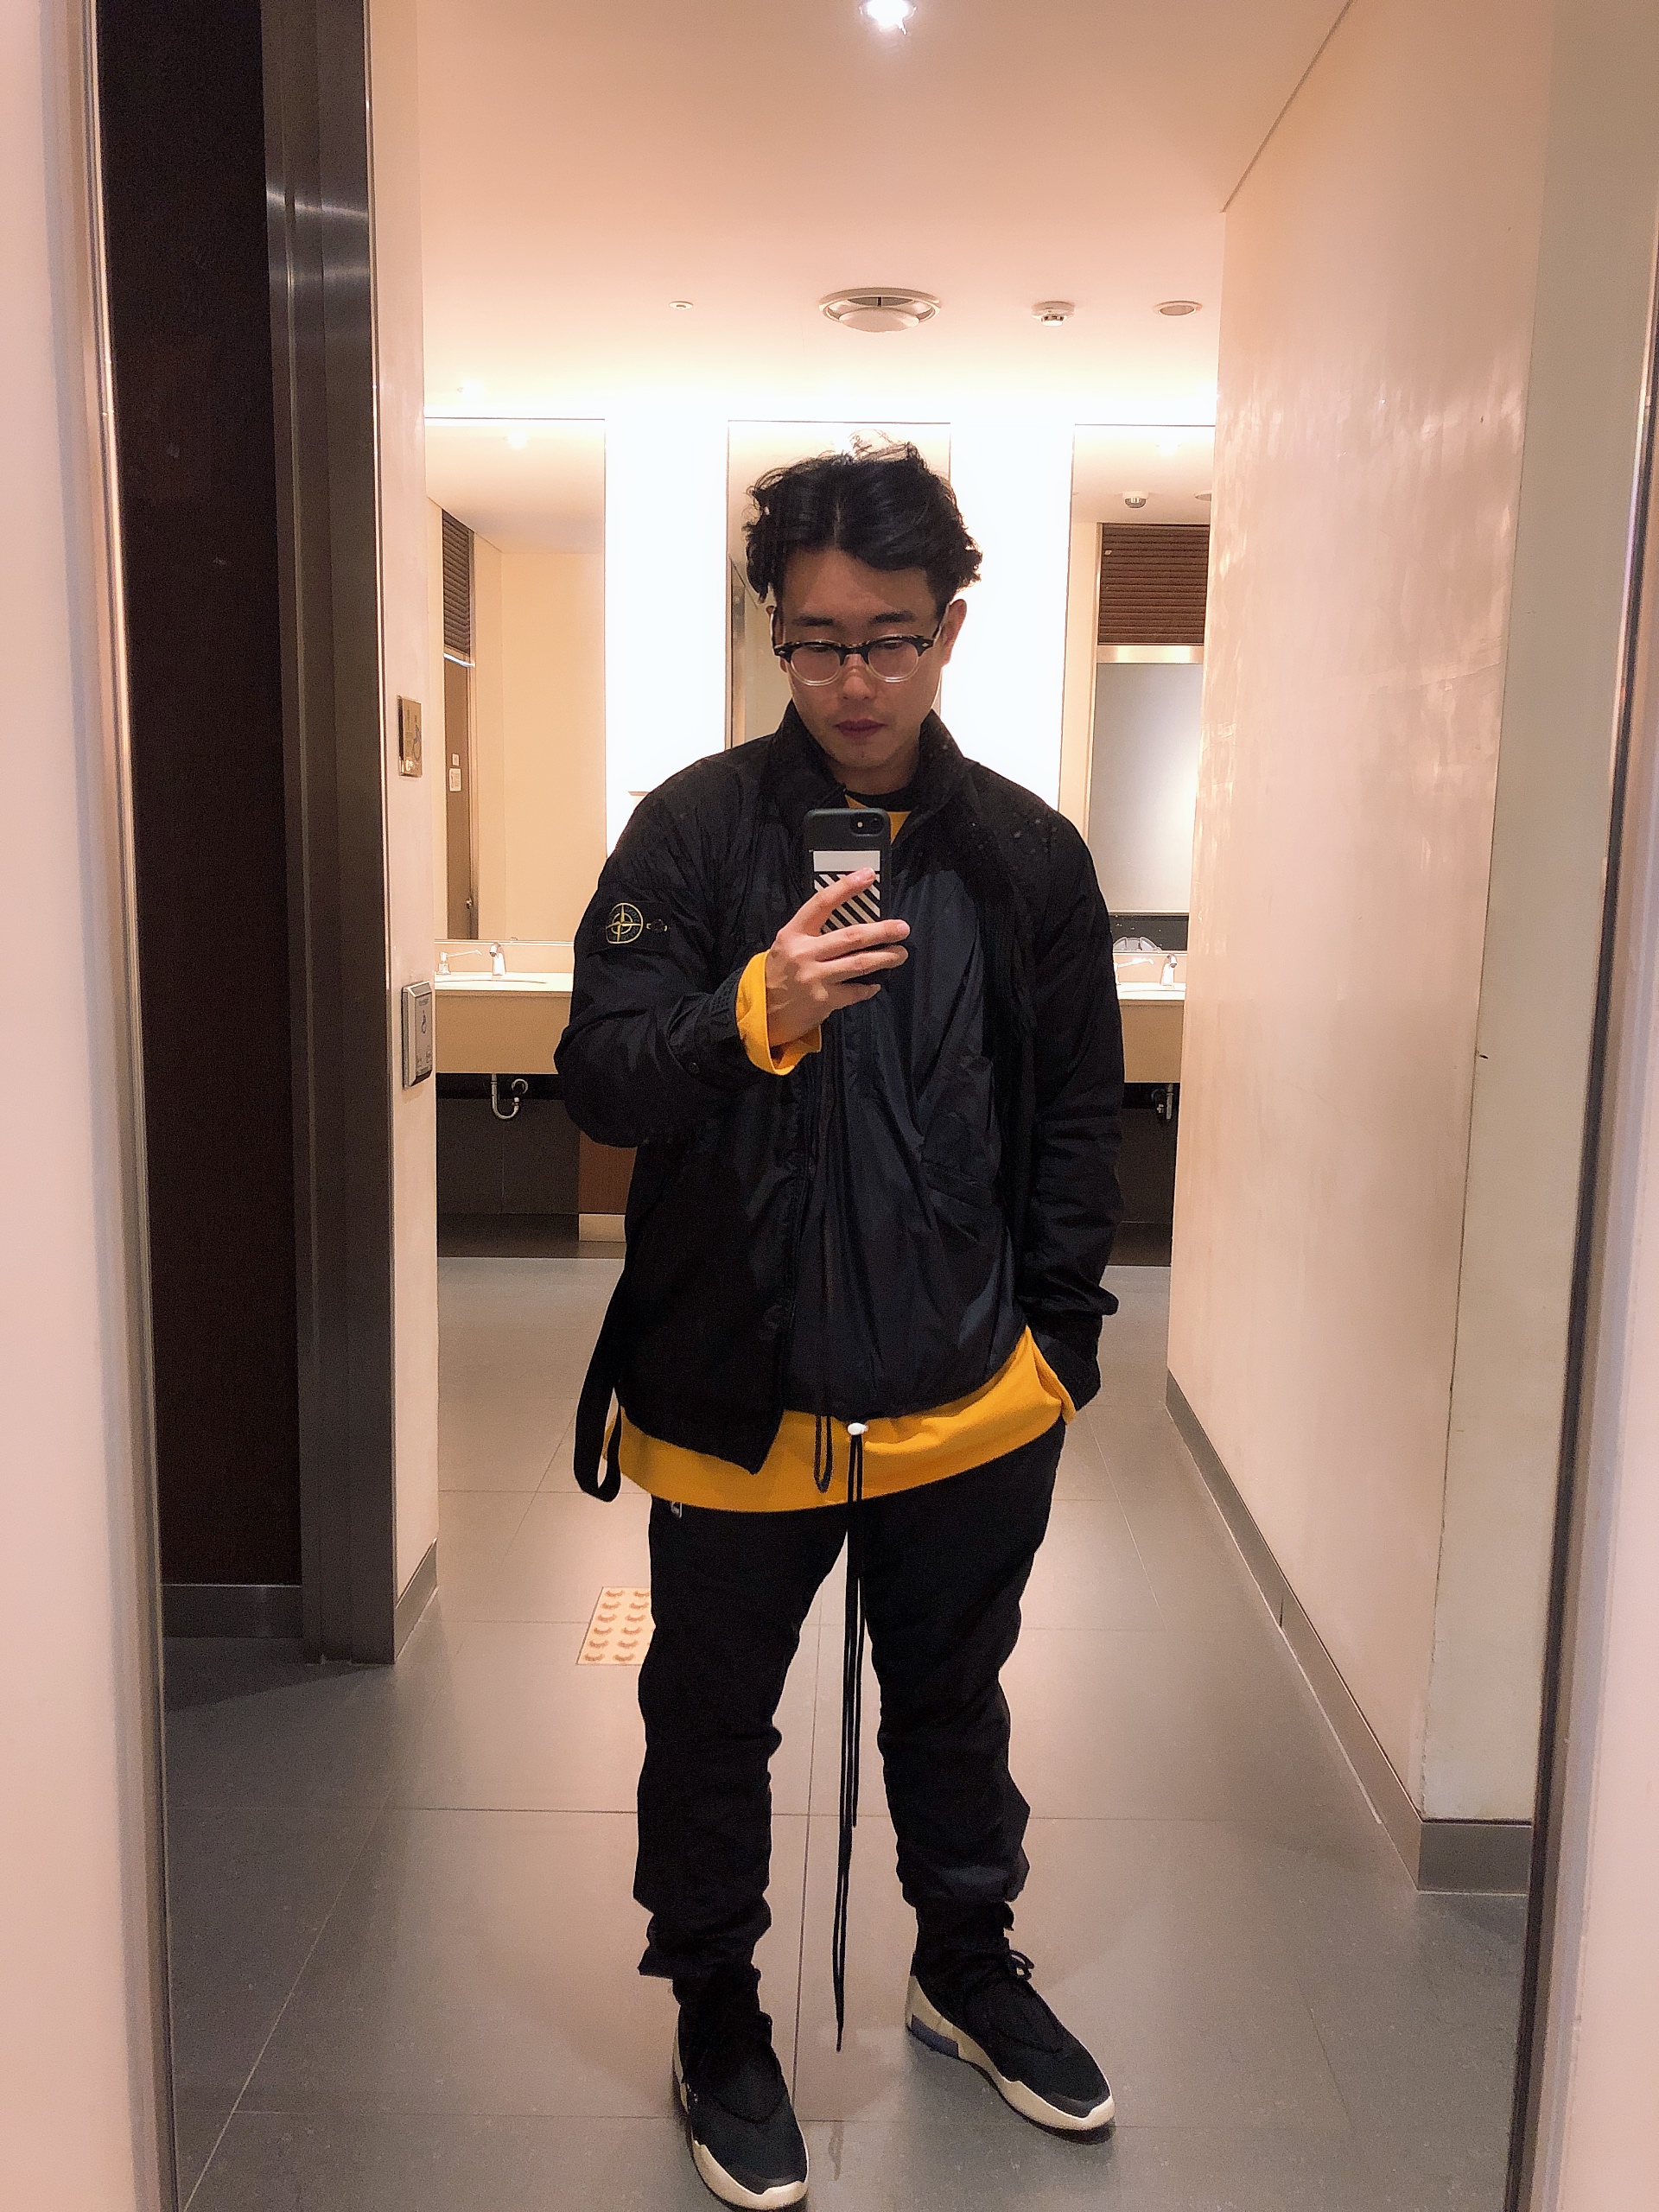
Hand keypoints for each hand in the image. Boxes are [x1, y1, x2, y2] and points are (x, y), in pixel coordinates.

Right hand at [764, 871, 909, 1046]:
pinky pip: (855, 991)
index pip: (822, 903)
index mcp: (793, 933)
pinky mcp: (824, 1001)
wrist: (763, 1010)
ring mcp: (814, 978)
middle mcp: (804, 953)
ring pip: (859, 963)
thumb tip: (854, 920)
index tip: (869, 876)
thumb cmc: (781, 972)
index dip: (846, 887)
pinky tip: (875, 983)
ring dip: (885, 958)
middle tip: (902, 928)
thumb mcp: (788, 944)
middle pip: (851, 936)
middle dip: (882, 931)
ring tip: (900, 954)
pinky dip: (869, 987)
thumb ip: (813, 932)